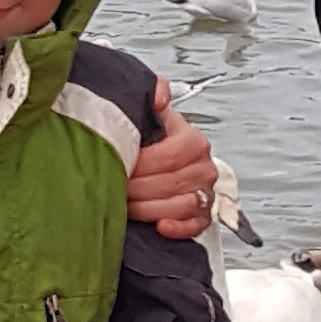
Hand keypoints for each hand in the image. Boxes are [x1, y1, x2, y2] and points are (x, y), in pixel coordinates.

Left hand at [122, 81, 217, 241]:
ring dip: (150, 208)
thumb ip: (153, 93)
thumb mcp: (153, 112)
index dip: (140, 164)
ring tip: (126, 205)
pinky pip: (195, 225)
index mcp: (194, 141)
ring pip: (181, 206)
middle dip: (138, 188)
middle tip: (114, 188)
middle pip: (171, 182)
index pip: (169, 155)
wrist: (165, 161)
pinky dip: (178, 228)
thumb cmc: (155, 141)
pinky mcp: (203, 215)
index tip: (116, 165)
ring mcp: (206, 192)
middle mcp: (204, 167)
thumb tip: (158, 96)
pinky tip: (159, 226)